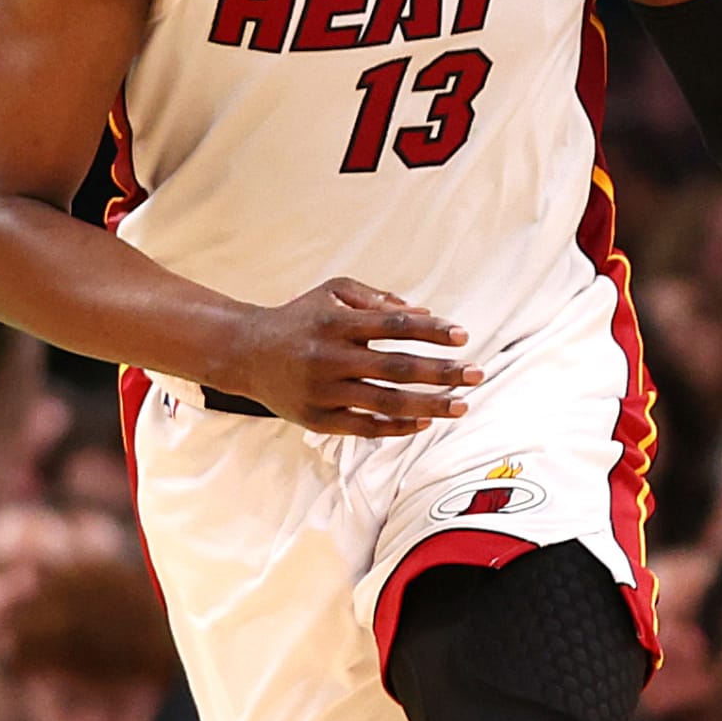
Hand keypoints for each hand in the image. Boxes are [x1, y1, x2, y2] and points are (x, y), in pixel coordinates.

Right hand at [229, 278, 483, 436]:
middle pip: (396, 368)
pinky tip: (424, 421)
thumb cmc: (299, 318)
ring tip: (461, 405)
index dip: (431, 331)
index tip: (463, 335)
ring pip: (386, 403)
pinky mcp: (317, 420)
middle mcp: (329, 358)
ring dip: (429, 406)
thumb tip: (427, 315)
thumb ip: (377, 300)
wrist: (245, 353)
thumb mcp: (332, 293)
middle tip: (477, 374)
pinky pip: (365, 427)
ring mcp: (323, 392)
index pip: (393, 326)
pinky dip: (397, 426)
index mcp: (335, 323)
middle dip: (442, 372)